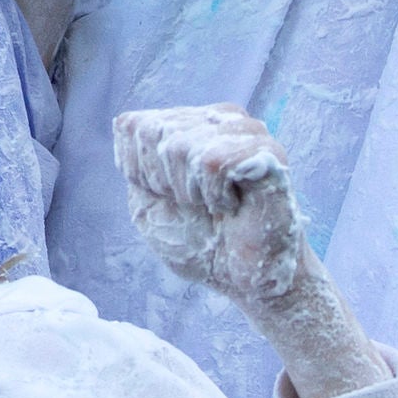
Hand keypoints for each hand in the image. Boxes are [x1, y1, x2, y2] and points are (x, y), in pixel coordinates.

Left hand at [115, 104, 314, 312]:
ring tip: (217, 206)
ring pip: (179, 145)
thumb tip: (129, 122)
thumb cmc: (200, 242)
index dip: (141, 172)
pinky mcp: (268, 152)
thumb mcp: (147, 201)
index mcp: (190, 122)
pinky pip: (211, 161)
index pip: (132, 126)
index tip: (170, 197)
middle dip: (164, 183)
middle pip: (153, 133)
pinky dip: (213, 195)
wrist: (242, 280)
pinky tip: (233, 207)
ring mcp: (245, 131)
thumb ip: (132, 160)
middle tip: (197, 206)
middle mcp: (218, 117)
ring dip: (189, 192)